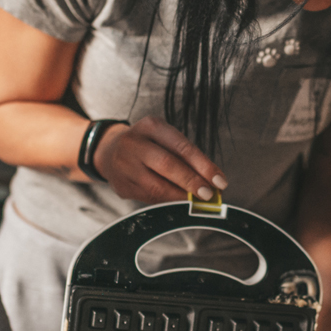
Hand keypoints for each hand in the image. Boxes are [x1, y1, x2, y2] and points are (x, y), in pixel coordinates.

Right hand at [92, 116, 226, 202]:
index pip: (182, 147)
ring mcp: (124, 165)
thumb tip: (213, 182)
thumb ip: (186, 157)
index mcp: (151, 126)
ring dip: (182, 197)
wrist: (110, 151)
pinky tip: (180, 204)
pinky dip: (168, 202)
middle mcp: (134, 143)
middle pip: (167, 165)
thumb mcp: (165, 139)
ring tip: (197, 202)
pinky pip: (149, 198)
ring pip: (157, 186)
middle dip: (192, 182)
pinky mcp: (121, 186)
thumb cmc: (149, 145)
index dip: (203, 166)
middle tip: (209, 194)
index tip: (220, 181)